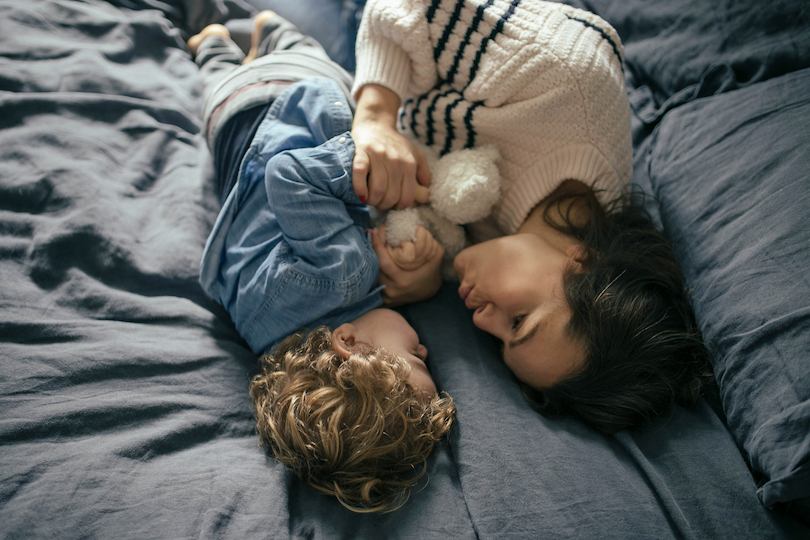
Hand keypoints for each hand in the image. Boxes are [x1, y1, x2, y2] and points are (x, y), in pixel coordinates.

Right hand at [351, 84, 430, 210]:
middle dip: (384, 205)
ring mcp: (378, 156)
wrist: (375, 124)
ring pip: (378, 190)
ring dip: (372, 200)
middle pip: (391, 196)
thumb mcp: (415, 155)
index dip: (398, 207)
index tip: (391, 204)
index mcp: (410, 164)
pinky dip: (360, 188)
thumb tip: (426, 193)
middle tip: (379, 202)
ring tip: (369, 199)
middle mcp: (396, 161)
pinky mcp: (361, 153)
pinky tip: (360, 194)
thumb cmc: (394, 144)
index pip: (407, 197)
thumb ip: (424, 173)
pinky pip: (360, 174)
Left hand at [371, 224, 443, 305]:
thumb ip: (430, 243)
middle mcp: (392, 290)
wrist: (429, 292)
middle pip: (374, 268)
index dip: (377, 247)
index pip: (384, 263)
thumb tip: (416, 227)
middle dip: (371, 250)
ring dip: (371, 259)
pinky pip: (374, 281)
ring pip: (372, 274)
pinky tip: (373, 258)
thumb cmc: (431, 272)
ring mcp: (386, 296)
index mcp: (403, 280)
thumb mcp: (436, 256)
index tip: (374, 233)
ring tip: (372, 245)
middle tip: (371, 236)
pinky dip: (373, 269)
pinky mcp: (383, 298)